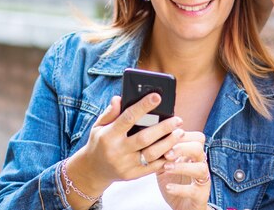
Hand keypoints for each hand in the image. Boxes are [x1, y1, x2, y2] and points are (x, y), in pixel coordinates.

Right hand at [63, 94, 183, 207]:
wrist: (93, 170)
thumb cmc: (99, 142)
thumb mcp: (98, 126)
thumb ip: (110, 112)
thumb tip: (119, 97)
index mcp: (109, 135)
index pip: (128, 118)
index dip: (143, 106)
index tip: (157, 96)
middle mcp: (117, 151)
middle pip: (144, 138)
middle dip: (164, 128)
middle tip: (178, 120)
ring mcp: (125, 165)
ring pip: (152, 154)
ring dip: (168, 143)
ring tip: (180, 133)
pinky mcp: (133, 175)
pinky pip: (153, 167)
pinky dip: (165, 159)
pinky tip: (175, 149)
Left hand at [157, 131, 210, 209]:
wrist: (182, 205)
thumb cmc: (174, 182)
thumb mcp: (165, 166)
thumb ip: (160, 154)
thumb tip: (147, 139)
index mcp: (193, 155)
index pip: (196, 137)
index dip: (183, 135)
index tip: (166, 138)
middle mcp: (200, 164)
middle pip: (199, 148)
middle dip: (182, 148)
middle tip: (166, 153)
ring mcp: (203, 180)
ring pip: (200, 168)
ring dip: (182, 167)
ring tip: (166, 168)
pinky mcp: (201, 196)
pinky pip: (194, 190)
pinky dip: (180, 189)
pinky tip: (168, 187)